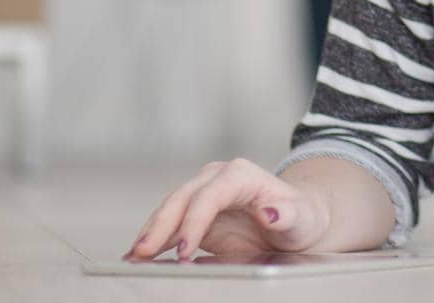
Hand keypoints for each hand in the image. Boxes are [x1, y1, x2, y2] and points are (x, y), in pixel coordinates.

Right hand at [125, 158, 329, 260]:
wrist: (295, 221)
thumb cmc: (301, 218)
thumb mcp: (302, 219)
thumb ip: (287, 214)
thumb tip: (271, 211)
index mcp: (242, 175)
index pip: (211, 195)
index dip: (195, 220)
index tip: (184, 249)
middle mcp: (217, 178)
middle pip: (183, 199)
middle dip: (161, 225)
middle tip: (142, 254)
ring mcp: (203, 193)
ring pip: (170, 209)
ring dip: (150, 232)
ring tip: (132, 258)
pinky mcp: (194, 213)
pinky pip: (170, 224)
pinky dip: (153, 239)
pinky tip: (137, 256)